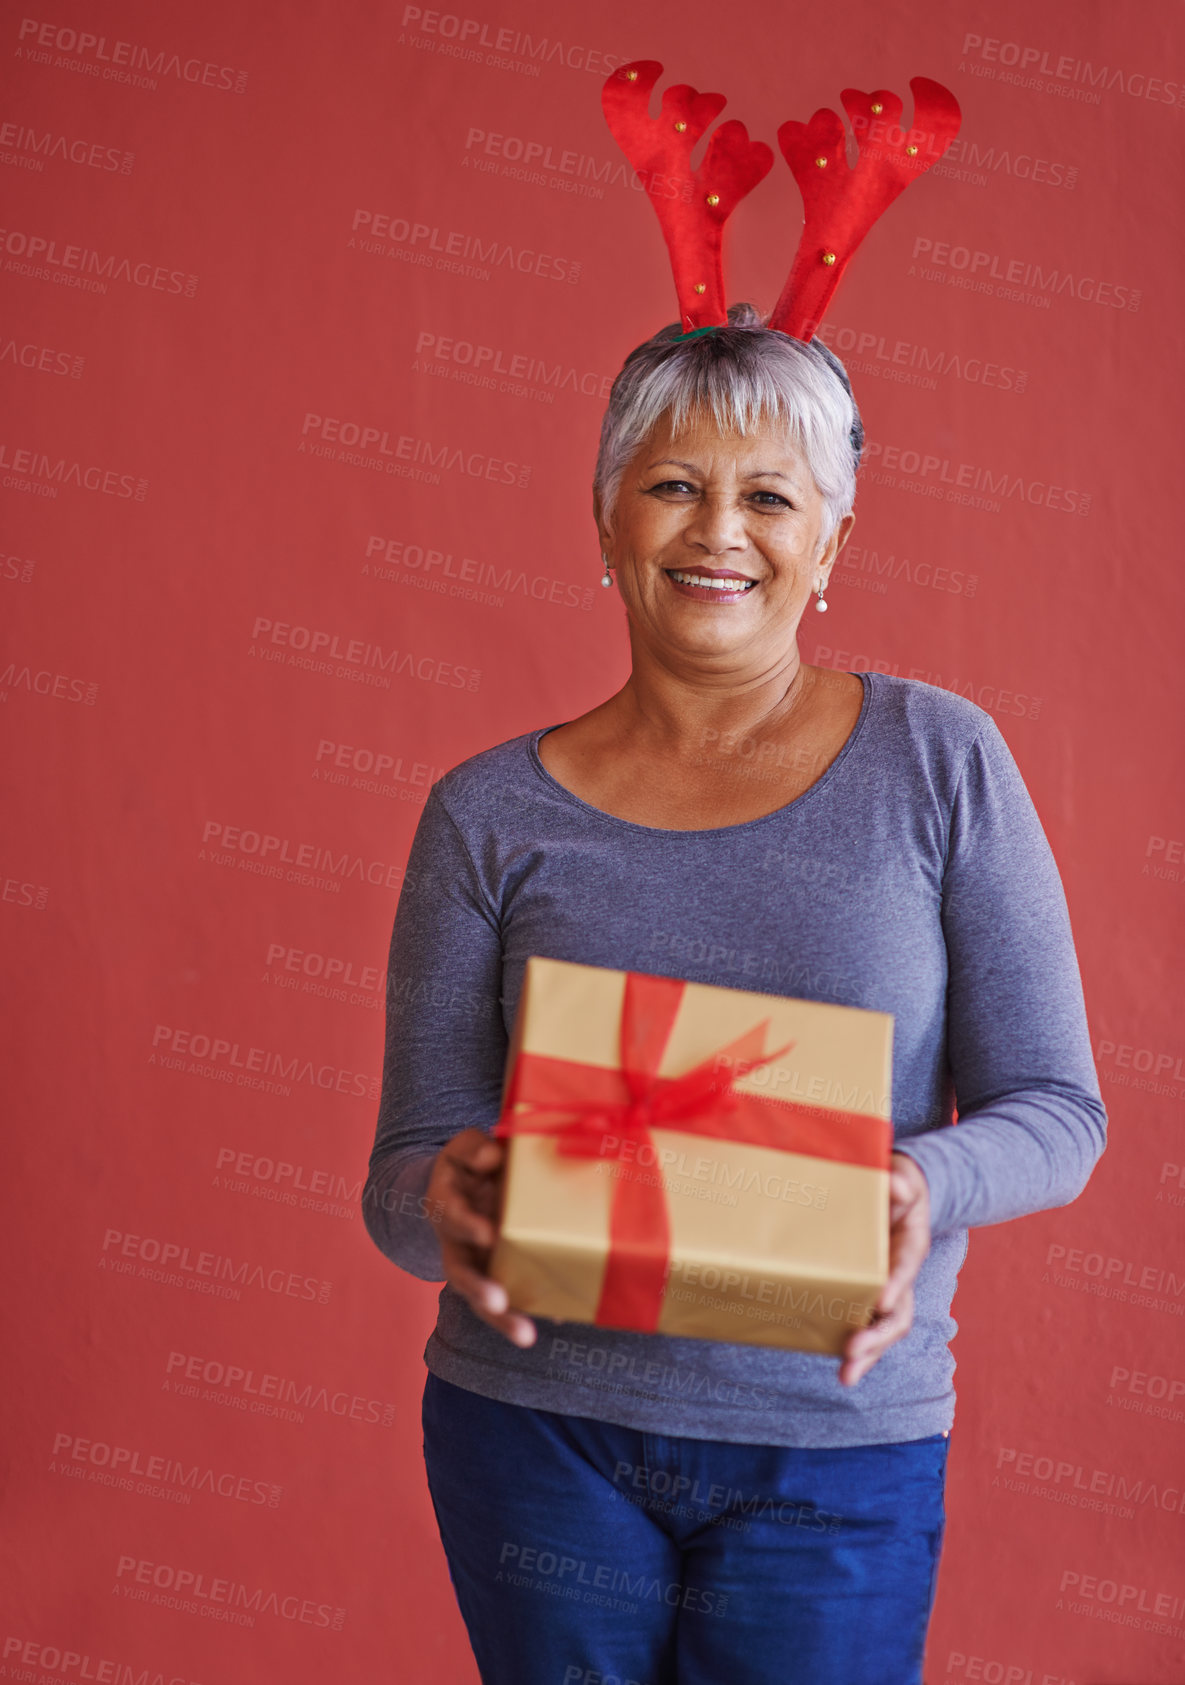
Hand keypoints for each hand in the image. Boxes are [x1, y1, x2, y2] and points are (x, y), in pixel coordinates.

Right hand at [425, 1128, 536, 1347]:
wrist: (466, 1185)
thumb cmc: (470, 1164)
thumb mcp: (465, 1147)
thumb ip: (474, 1148)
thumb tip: (492, 1157)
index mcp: (445, 1207)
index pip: (452, 1218)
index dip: (467, 1225)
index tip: (488, 1234)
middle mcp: (456, 1244)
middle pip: (460, 1274)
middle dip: (478, 1289)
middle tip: (496, 1301)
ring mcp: (476, 1265)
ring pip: (481, 1299)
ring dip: (501, 1317)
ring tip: (524, 1334)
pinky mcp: (497, 1274)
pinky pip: (512, 1296)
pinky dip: (532, 1308)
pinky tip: (560, 1314)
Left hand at [838, 1151, 930, 1386]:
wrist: (896, 1195)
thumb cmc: (897, 1186)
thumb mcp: (903, 1177)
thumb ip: (901, 1181)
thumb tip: (898, 1187)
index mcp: (910, 1248)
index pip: (905, 1271)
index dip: (895, 1287)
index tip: (881, 1302)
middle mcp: (899, 1278)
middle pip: (896, 1316)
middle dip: (877, 1338)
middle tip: (853, 1354)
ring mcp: (884, 1292)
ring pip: (882, 1330)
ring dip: (867, 1354)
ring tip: (846, 1375)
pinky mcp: (865, 1296)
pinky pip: (862, 1325)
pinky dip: (852, 1346)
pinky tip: (837, 1364)